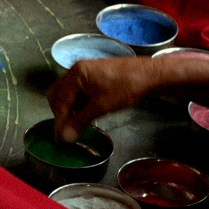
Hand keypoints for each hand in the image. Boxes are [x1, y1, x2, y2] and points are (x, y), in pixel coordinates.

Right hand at [49, 57, 163, 141]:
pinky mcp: (94, 74)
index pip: (60, 101)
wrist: (151, 74)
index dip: (60, 120)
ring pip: (67, 92)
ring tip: (76, 122)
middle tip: (66, 129)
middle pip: (57, 93)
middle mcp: (76, 70)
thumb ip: (80, 121)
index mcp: (75, 74)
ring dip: (68, 107)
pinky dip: (78, 101)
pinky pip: (78, 89)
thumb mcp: (102, 106)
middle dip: (60, 112)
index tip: (61, 137)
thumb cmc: (126, 88)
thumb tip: (64, 138)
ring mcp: (85, 70)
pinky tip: (86, 111)